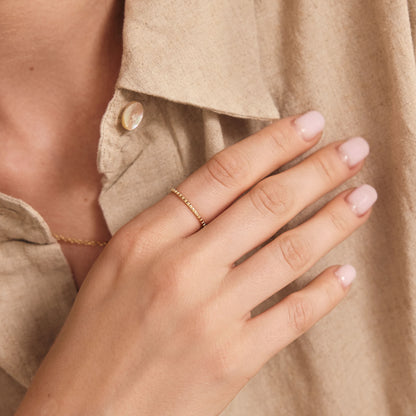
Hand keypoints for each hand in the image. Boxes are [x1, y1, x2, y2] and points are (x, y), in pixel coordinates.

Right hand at [15, 111, 375, 415]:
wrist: (83, 412)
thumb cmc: (94, 335)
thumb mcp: (120, 263)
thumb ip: (171, 227)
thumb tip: (230, 195)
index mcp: (147, 238)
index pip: (224, 175)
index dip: (273, 144)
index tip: (309, 125)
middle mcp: (181, 269)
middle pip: (265, 205)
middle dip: (318, 171)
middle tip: (353, 149)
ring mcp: (211, 316)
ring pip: (289, 253)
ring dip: (334, 220)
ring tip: (362, 197)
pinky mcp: (232, 360)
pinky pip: (293, 315)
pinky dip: (326, 292)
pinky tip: (347, 273)